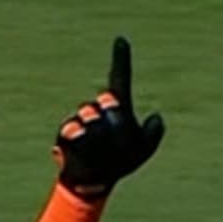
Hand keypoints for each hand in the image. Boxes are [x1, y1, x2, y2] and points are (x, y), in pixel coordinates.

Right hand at [56, 38, 166, 197]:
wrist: (93, 182)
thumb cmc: (120, 162)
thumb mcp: (143, 149)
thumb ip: (154, 134)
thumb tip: (156, 117)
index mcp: (118, 107)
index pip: (120, 78)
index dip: (121, 59)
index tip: (122, 39)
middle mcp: (98, 107)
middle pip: (109, 101)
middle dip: (116, 123)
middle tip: (117, 146)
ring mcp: (81, 117)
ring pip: (92, 118)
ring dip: (100, 139)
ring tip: (100, 154)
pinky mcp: (66, 130)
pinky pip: (76, 131)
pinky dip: (83, 144)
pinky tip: (84, 154)